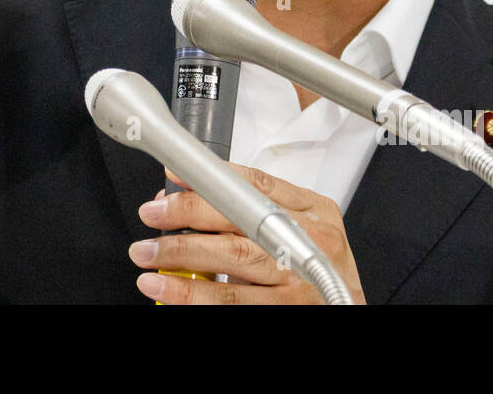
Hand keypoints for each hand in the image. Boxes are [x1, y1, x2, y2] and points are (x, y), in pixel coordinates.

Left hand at [129, 165, 366, 303]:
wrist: (344, 306)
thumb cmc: (317, 261)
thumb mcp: (300, 222)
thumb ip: (254, 203)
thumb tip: (186, 188)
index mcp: (313, 212)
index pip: (258, 185)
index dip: (212, 180)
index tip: (174, 179)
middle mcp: (307, 245)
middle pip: (241, 226)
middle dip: (188, 219)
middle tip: (152, 217)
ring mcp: (297, 284)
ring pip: (233, 270)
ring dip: (183, 265)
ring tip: (148, 260)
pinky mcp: (285, 313)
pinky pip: (235, 306)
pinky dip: (199, 299)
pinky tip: (171, 293)